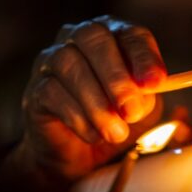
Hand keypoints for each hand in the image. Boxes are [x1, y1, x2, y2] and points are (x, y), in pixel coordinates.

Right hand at [17, 16, 166, 180]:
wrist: (80, 157)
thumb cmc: (117, 123)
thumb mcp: (143, 111)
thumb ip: (149, 98)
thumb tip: (151, 91)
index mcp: (115, 38)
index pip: (131, 34)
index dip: (144, 57)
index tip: (156, 83)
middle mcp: (80, 39)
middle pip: (95, 39)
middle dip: (117, 78)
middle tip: (132, 111)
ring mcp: (52, 61)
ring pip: (71, 66)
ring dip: (98, 103)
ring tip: (116, 133)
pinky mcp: (35, 88)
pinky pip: (52, 93)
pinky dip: (78, 117)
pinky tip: (93, 136)